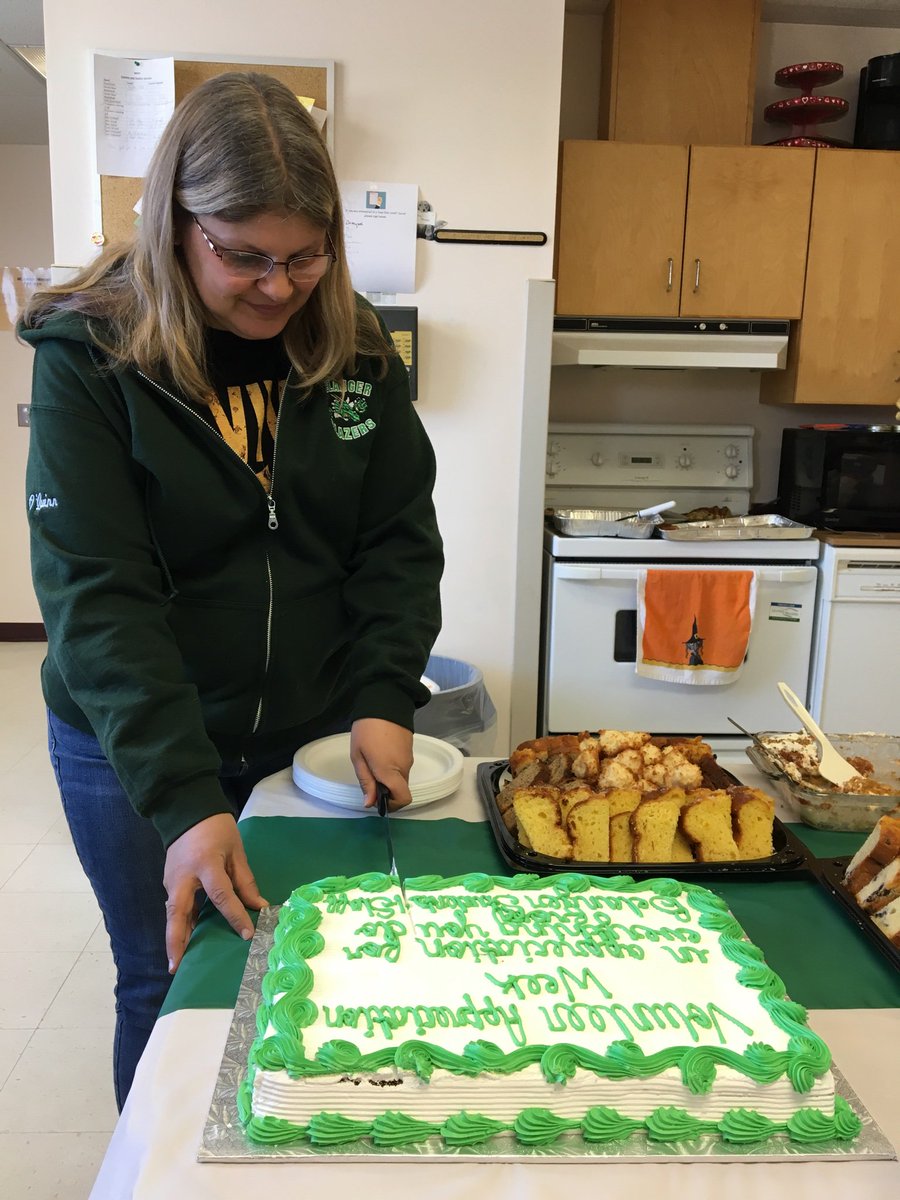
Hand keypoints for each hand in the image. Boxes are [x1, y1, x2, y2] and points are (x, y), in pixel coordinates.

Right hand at [163, 812, 267, 973]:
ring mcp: (172, 881)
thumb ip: (244, 881)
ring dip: (176, 937)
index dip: (234, 916)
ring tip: (181, 962)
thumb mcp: (235, 850)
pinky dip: (181, 924)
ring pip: (173, 914)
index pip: (221, 895)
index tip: (247, 934)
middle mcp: (183, 877)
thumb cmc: (216, 829)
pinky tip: (190, 939)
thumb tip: (258, 906)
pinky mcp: (170, 882)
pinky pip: (176, 907)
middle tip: (176, 967)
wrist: (187, 811)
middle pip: (177, 914)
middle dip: (176, 942)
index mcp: (205, 864)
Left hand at [350, 718, 413, 809]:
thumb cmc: (367, 730)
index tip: (377, 799)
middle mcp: (404, 767)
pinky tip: (381, 754)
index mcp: (390, 771)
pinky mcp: (409, 750)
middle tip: (370, 780)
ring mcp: (409, 758)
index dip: (392, 805)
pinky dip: (393, 768)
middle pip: (401, 790)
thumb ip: (366, 781)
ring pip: (401, 778)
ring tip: (373, 762)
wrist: (384, 702)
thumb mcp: (358, 756)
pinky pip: (403, 767)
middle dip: (387, 791)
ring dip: (389, 778)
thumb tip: (370, 803)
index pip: (403, 798)